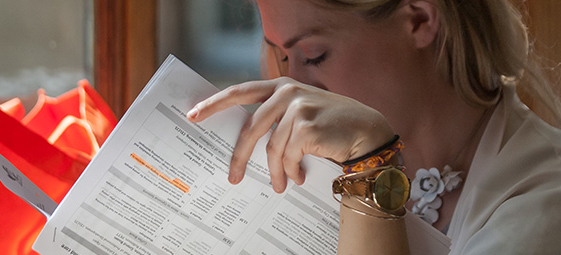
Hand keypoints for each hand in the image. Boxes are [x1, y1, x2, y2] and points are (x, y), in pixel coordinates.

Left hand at [187, 77, 393, 192]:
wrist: (367, 131)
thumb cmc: (330, 125)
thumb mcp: (300, 110)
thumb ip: (275, 116)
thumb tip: (244, 138)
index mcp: (280, 85)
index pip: (240, 91)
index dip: (214, 103)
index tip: (193, 115)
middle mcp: (287, 91)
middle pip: (250, 127)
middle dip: (239, 156)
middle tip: (232, 176)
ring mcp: (297, 107)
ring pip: (271, 148)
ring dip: (274, 171)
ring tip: (279, 184)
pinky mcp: (306, 125)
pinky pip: (288, 156)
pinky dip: (291, 171)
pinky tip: (298, 177)